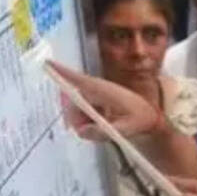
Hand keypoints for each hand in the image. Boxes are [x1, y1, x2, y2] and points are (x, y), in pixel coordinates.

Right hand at [47, 60, 162, 140]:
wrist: (149, 117)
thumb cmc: (140, 119)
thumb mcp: (125, 129)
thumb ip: (103, 132)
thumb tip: (82, 131)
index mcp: (102, 90)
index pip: (78, 80)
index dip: (61, 72)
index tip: (47, 63)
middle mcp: (96, 89)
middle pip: (73, 101)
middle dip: (75, 118)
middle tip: (86, 131)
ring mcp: (95, 94)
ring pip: (77, 109)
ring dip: (83, 122)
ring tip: (101, 130)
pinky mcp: (96, 100)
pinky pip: (83, 111)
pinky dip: (88, 122)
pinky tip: (103, 125)